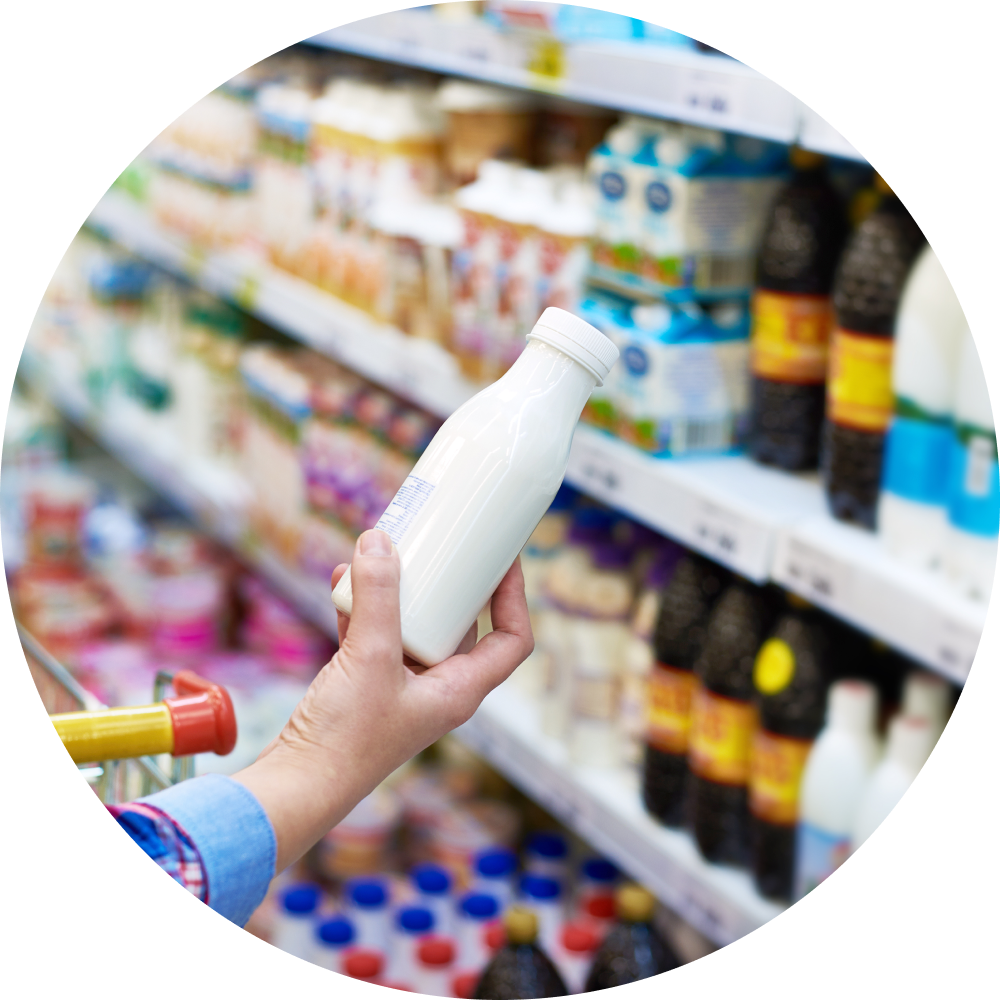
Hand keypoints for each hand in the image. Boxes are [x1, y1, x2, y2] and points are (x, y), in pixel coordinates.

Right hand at [232, 528, 533, 873]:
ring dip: (401, 591)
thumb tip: (378, 540)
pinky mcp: (366, 687)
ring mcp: (401, 688)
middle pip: (461, 625)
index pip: (511, 640)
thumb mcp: (369, 657)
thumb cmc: (347, 738)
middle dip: (449, 583)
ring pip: (413, 627)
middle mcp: (438, 689)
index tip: (503, 558)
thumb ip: (376, 598)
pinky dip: (363, 608)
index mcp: (460, 689)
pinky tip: (342, 580)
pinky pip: (374, 636)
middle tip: (441, 544)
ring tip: (386, 552)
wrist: (298, 785)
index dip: (514, 596)